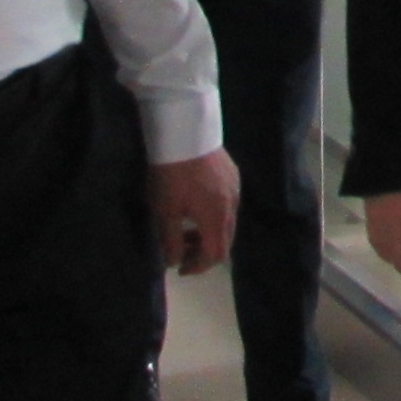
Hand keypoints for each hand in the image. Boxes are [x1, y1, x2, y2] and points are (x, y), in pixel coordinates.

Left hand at [150, 150, 239, 274]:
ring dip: (209, 233)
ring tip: (187, 229)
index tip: (180, 269)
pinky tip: (197, 205)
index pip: (215, 255)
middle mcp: (232, 206)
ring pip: (228, 222)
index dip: (198, 268)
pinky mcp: (233, 174)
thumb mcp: (165, 211)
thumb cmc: (172, 174)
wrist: (185, 131)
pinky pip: (228, 204)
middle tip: (182, 252)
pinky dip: (214, 215)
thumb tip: (174, 262)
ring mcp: (235, 188)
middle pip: (225, 241)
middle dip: (204, 252)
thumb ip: (171, 241)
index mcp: (216, 219)